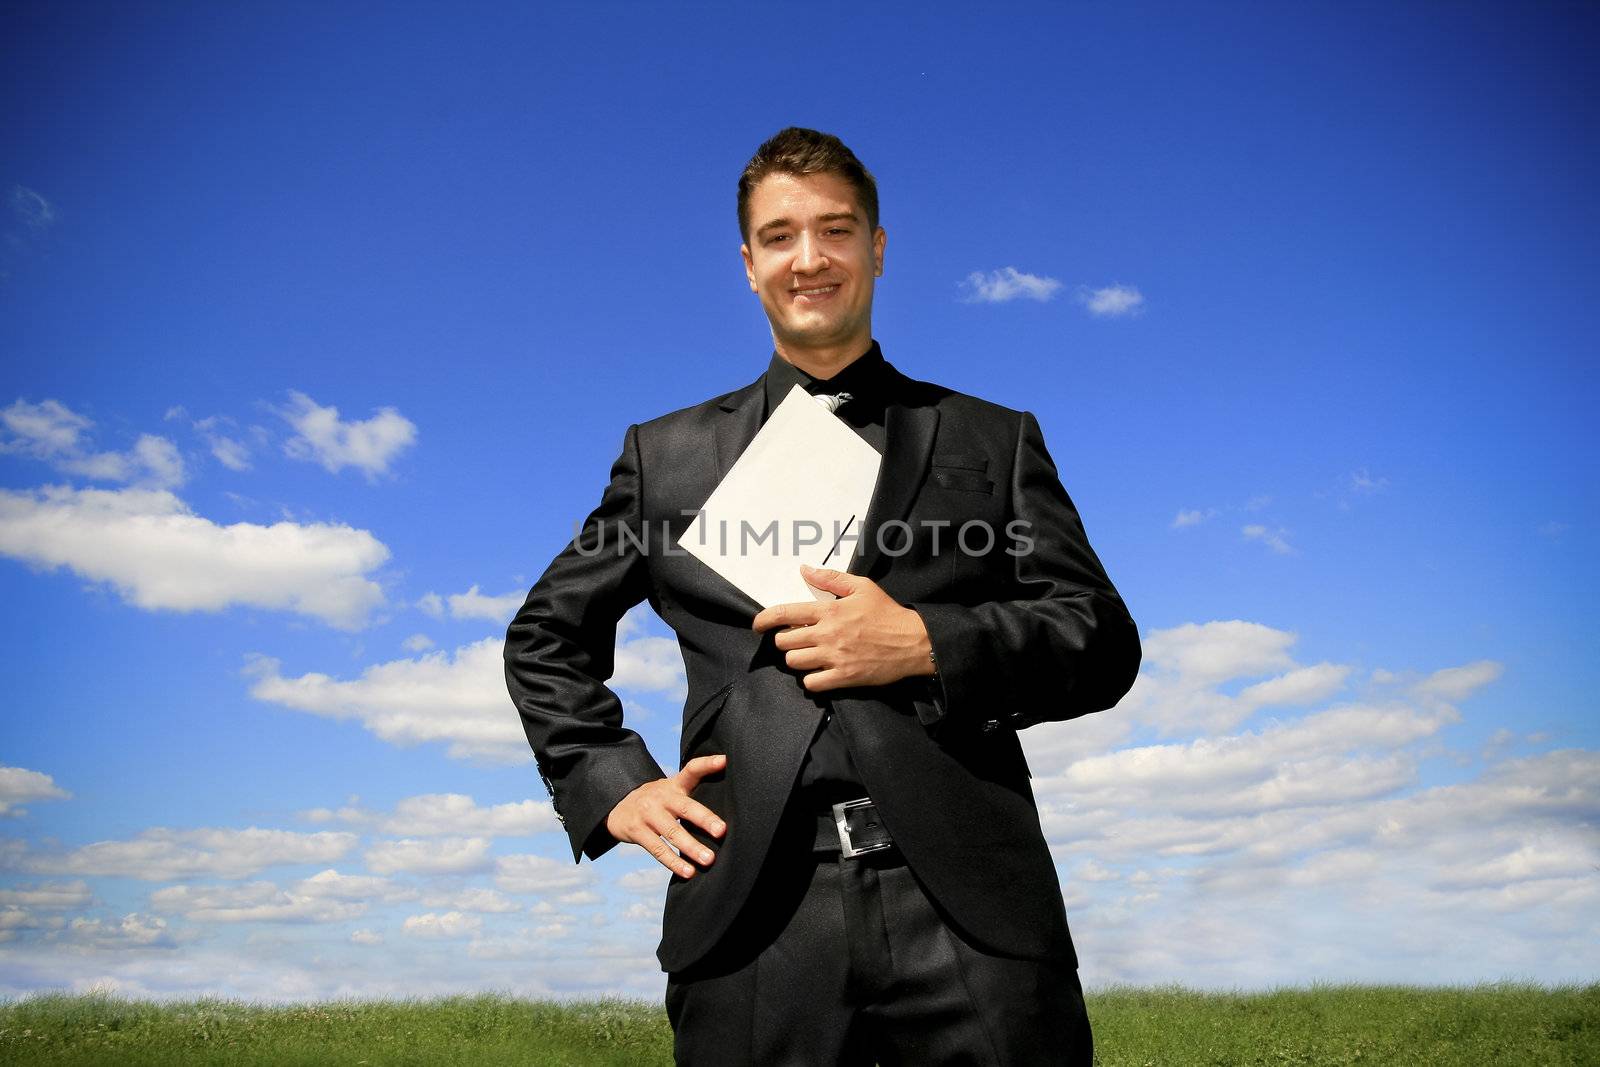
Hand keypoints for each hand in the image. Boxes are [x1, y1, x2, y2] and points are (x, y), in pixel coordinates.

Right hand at [605, 754, 727, 877]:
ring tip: (709, 859)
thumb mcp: (671, 789)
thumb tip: (730, 803)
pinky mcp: (637, 831)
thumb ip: (693, 791)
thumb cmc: (656, 801)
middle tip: (721, 831)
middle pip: (685, 807)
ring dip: (691, 847)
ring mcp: (647, 814)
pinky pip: (658, 849)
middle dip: (704, 819)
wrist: (616, 806)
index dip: (707, 764)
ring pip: (672, 832)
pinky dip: (674, 862)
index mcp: (673, 785)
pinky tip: (688, 872)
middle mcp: (661, 797)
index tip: (724, 761)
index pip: (691, 770)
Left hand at [751, 565, 934, 691]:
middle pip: (784, 641)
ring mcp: (834, 657)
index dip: (764, 620)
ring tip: (809, 654)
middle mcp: (827, 634)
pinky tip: (820, 671)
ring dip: (797, 658)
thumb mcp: (862, 587)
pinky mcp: (843, 677)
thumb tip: (804, 569)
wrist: (913, 642)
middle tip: (798, 639)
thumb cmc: (887, 613)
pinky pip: (811, 683)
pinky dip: (811, 678)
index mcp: (829, 610)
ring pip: (794, 662)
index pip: (784, 613)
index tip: (758, 625)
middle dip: (786, 640)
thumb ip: (830, 578)